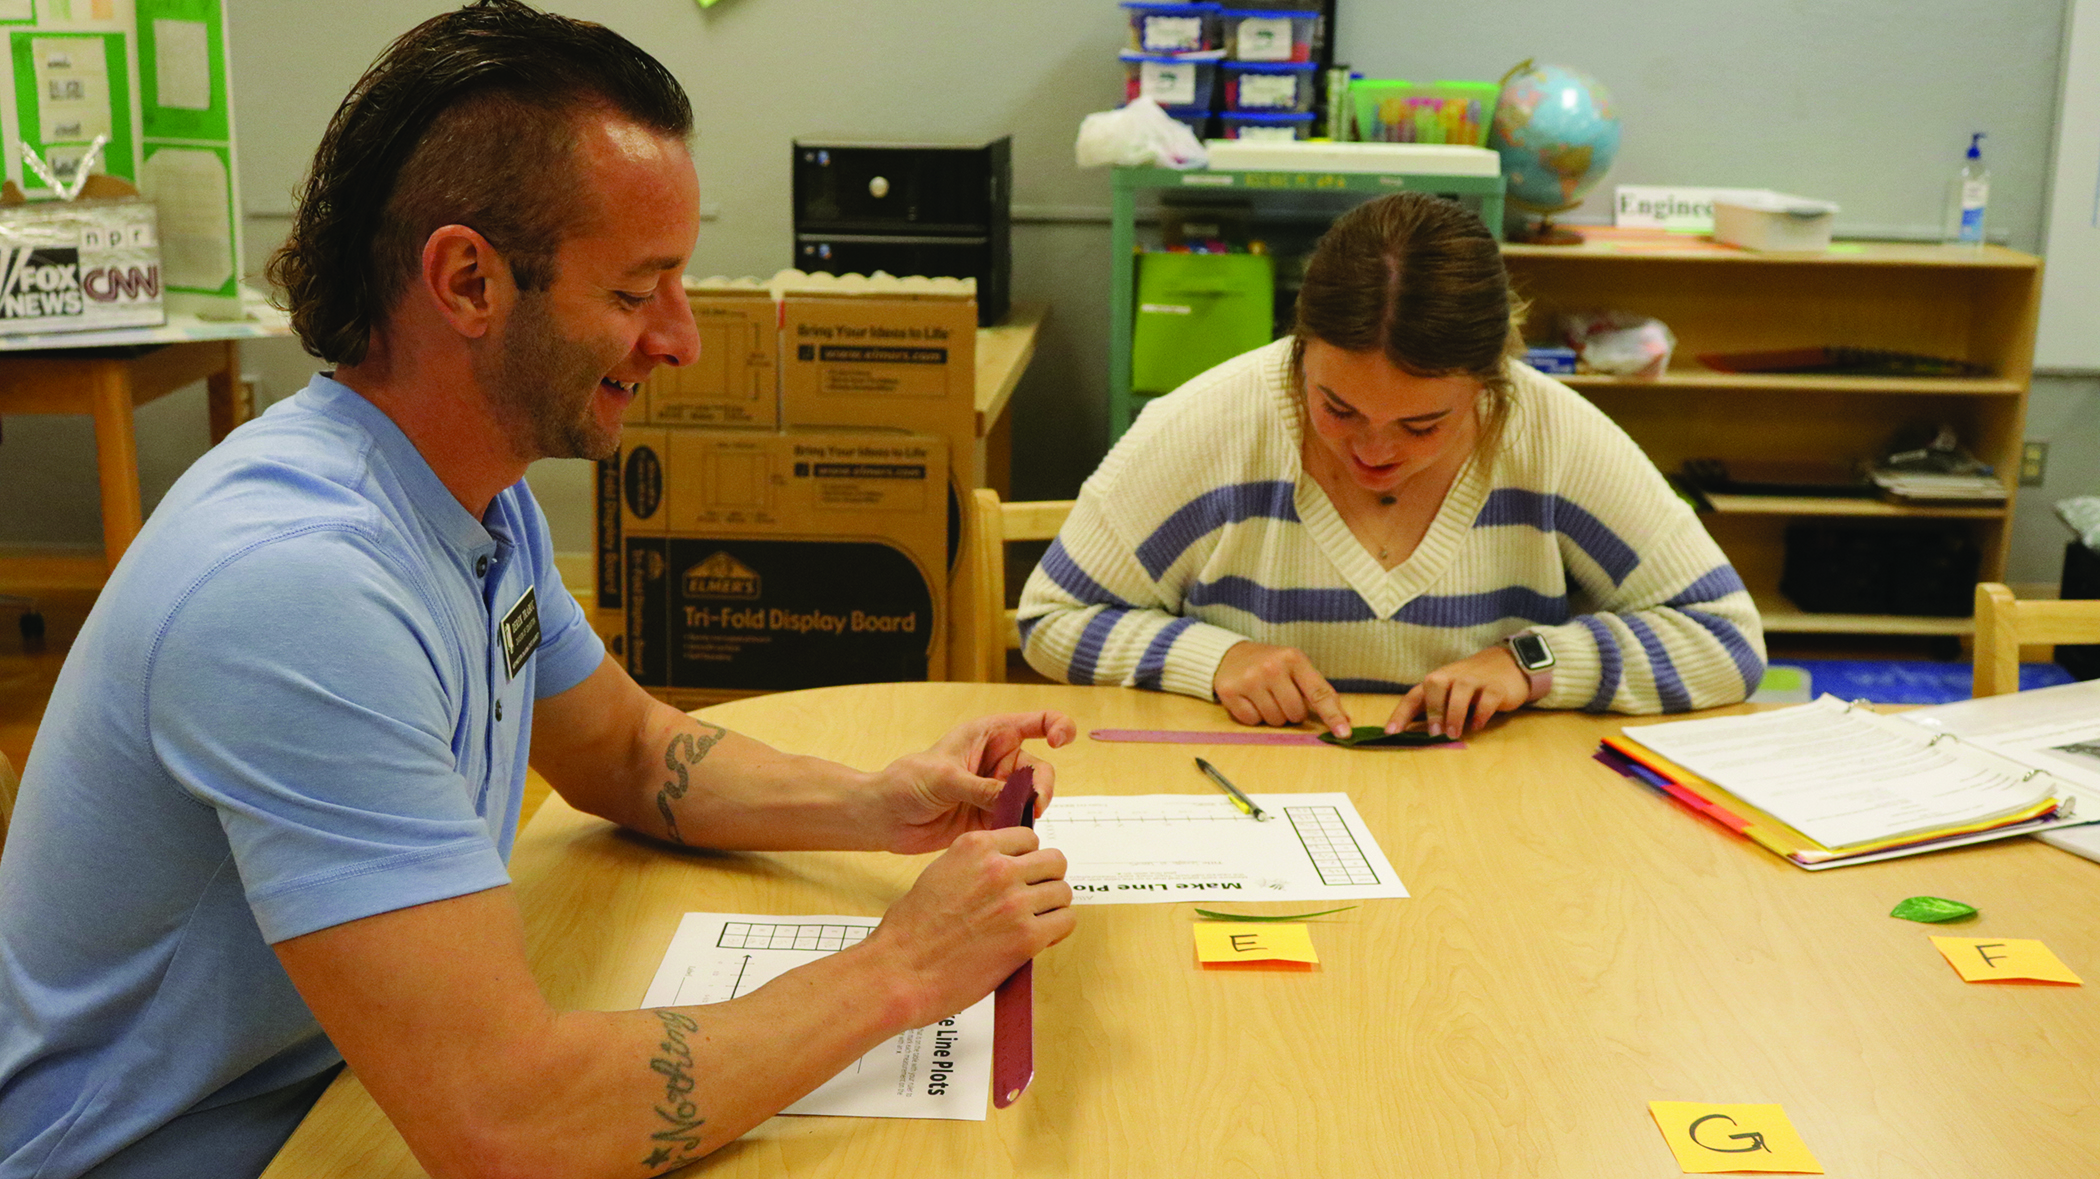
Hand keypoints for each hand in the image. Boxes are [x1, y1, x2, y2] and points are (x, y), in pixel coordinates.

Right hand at [860, 826, 1074, 1027]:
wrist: (900, 970)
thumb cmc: (910, 931)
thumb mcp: (940, 874)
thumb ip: (976, 865)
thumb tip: (1007, 867)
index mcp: (975, 847)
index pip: (1027, 837)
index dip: (1027, 858)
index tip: (1023, 873)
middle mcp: (999, 868)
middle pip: (1053, 861)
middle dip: (1045, 879)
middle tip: (1033, 898)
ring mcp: (1015, 902)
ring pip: (1062, 892)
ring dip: (1051, 907)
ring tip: (1034, 922)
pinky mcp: (1027, 937)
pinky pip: (1065, 922)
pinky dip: (1056, 931)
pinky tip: (1038, 939)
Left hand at [871, 711, 1077, 853]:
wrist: (886, 819)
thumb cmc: (905, 783)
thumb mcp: (944, 779)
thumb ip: (983, 788)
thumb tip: (1018, 798)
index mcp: (989, 735)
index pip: (1037, 722)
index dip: (1057, 726)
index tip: (1062, 742)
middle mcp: (998, 761)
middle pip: (1040, 769)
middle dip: (1042, 786)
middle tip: (1035, 805)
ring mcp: (997, 790)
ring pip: (1033, 799)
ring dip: (1031, 810)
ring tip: (1016, 822)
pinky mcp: (993, 817)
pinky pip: (1018, 821)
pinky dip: (1019, 828)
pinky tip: (1006, 834)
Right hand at [1212, 641, 1351, 736]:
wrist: (1231, 655)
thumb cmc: (1271, 665)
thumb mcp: (1297, 668)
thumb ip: (1319, 691)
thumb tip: (1344, 721)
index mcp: (1294, 659)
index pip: (1319, 693)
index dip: (1333, 715)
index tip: (1344, 733)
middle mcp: (1271, 667)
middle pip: (1295, 713)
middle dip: (1292, 712)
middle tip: (1282, 697)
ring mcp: (1250, 680)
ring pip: (1275, 720)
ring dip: (1274, 715)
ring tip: (1265, 697)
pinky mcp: (1230, 692)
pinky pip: (1252, 722)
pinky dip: (1254, 717)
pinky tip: (1250, 700)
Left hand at [1385, 645, 1530, 736]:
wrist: (1508, 664)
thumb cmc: (1471, 684)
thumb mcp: (1450, 693)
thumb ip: (1434, 708)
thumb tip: (1413, 733)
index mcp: (1438, 680)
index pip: (1414, 695)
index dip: (1401, 713)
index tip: (1390, 732)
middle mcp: (1453, 676)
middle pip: (1434, 683)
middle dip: (1432, 708)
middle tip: (1434, 732)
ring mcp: (1475, 679)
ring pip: (1460, 690)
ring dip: (1455, 713)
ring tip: (1453, 733)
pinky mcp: (1496, 687)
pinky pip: (1487, 698)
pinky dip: (1481, 713)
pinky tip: (1477, 726)